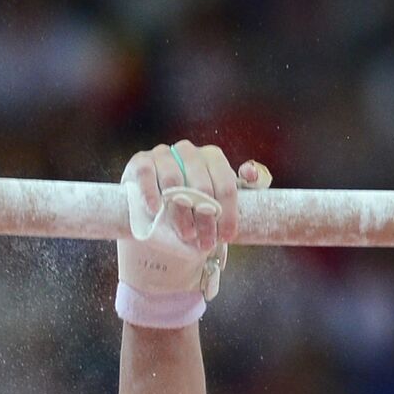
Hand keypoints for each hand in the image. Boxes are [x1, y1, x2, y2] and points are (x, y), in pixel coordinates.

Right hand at [116, 141, 270, 328]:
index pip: (226, 184)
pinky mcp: (141, 161)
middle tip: (205, 242)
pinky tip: (155, 210)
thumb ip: (246, 186)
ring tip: (186, 234)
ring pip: (175, 181)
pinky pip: (147, 173)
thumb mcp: (221, 199)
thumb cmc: (196, 205)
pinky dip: (151, 193)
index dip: (228, 213)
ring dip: (181, 213)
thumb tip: (252, 172)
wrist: (159, 211)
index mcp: (213, 157)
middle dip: (206, 218)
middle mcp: (189, 151)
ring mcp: (163, 154)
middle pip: (202, 185)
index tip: (227, 237)